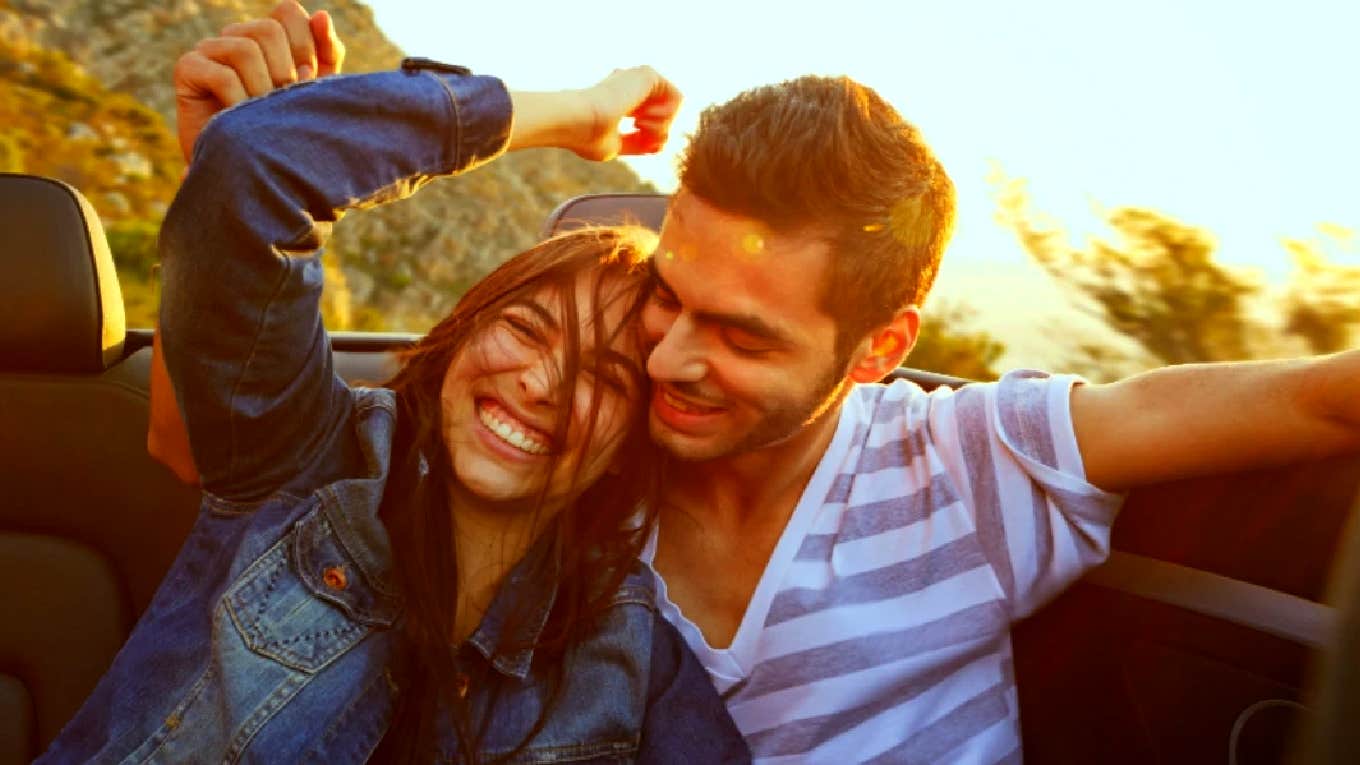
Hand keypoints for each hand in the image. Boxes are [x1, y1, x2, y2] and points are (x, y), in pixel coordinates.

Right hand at [172, 1, 345, 162]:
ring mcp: (210, 49)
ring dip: (262, 90)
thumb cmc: (285, 131)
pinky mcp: (187, 68)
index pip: (289, 12)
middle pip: (269, 30)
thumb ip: (327, 54)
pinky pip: (222, 75)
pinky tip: (239, 120)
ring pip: (245, 50)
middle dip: (285, 72)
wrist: (251, 173)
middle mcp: (237, 36)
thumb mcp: (315, 92)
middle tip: (282, 105)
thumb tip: (322, 16)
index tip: (309, 79)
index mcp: (268, 38)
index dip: (305, 44)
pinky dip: (239, 102)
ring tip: (261, 117)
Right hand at [510, 67, 681, 161]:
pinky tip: (645, 119)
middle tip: (642, 136)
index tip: (646, 148)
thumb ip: (635, 144)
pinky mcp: (647, 74)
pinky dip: (668, 116)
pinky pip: (677, 97)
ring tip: (641, 127)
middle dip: (660, 133)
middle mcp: (628, 86)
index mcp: (617, 100)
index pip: (647, 120)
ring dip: (662, 126)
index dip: (652, 140)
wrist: (577, 120)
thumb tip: (658, 145)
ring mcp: (636, 79)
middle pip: (662, 114)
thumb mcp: (614, 146)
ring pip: (671, 106)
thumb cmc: (587, 136)